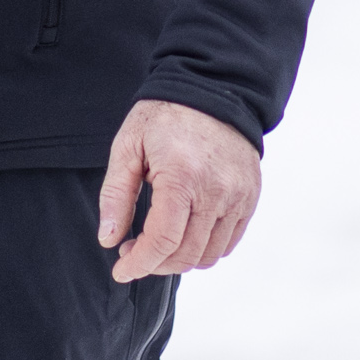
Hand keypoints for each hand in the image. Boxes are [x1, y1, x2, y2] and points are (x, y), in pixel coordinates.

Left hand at [96, 99, 259, 282]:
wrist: (214, 89)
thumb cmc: (165, 117)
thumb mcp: (128, 146)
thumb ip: (116, 195)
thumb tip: (109, 240)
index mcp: (182, 176)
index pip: (163, 241)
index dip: (139, 264)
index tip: (121, 270)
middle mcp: (217, 190)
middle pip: (186, 254)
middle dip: (154, 264)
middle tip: (135, 250)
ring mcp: (239, 195)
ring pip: (209, 255)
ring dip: (179, 259)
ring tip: (160, 241)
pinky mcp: (250, 196)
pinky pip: (228, 242)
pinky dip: (205, 248)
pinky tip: (185, 232)